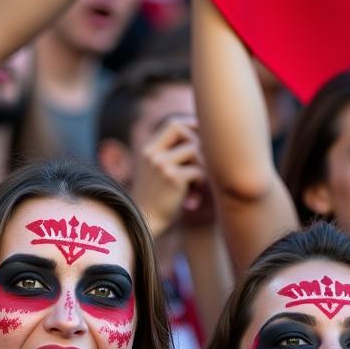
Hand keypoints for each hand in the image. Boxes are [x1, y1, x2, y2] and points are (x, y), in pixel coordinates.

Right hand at [131, 117, 206, 238]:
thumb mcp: (157, 173)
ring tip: (198, 183)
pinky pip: (198, 170)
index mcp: (148, 150)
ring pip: (194, 149)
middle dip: (198, 142)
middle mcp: (152, 154)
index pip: (173, 124)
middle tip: (204, 161)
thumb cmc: (156, 201)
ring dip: (202, 165)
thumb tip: (201, 140)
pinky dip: (201, 182)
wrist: (146, 224)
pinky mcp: (172, 178)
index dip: (191, 126)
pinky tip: (194, 196)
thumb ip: (171, 156)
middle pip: (182, 129)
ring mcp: (160, 165)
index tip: (203, 136)